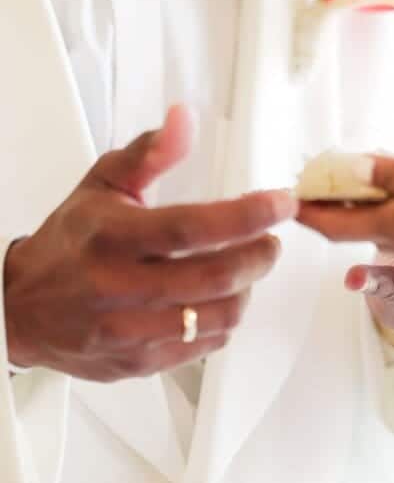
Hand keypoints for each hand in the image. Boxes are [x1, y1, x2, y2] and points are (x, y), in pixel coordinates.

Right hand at [3, 105, 291, 381]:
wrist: (20, 308)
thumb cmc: (70, 242)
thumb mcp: (103, 183)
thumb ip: (150, 152)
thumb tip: (184, 119)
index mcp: (113, 237)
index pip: (191, 227)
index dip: (246, 215)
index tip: (279, 203)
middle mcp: (118, 287)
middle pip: (214, 277)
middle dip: (259, 256)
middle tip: (270, 240)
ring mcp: (127, 331)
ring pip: (216, 317)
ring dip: (246, 289)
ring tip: (246, 269)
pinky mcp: (136, 363)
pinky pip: (202, 346)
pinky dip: (223, 321)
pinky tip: (218, 299)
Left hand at [300, 155, 393, 307]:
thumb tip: (355, 164)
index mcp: (392, 223)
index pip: (335, 221)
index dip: (309, 209)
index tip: (289, 197)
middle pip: (358, 225)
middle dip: (337, 207)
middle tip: (320, 187)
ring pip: (390, 226)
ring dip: (372, 207)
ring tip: (365, 186)